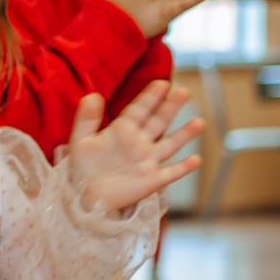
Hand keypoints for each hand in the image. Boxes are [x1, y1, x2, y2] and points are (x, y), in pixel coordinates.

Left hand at [66, 82, 203, 215]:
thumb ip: (86, 118)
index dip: (150, 97)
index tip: (162, 83)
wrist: (85, 195)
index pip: (139, 110)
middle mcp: (138, 144)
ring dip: (184, 135)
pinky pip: (170, 173)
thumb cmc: (82, 167)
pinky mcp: (151, 181)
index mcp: (122, 131)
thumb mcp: (80, 139)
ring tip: (199, 122)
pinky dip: (183, 168)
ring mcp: (147, 162)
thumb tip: (93, 95)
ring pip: (169, 145)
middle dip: (171, 107)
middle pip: (158, 122)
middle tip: (184, 91)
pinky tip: (196, 160)